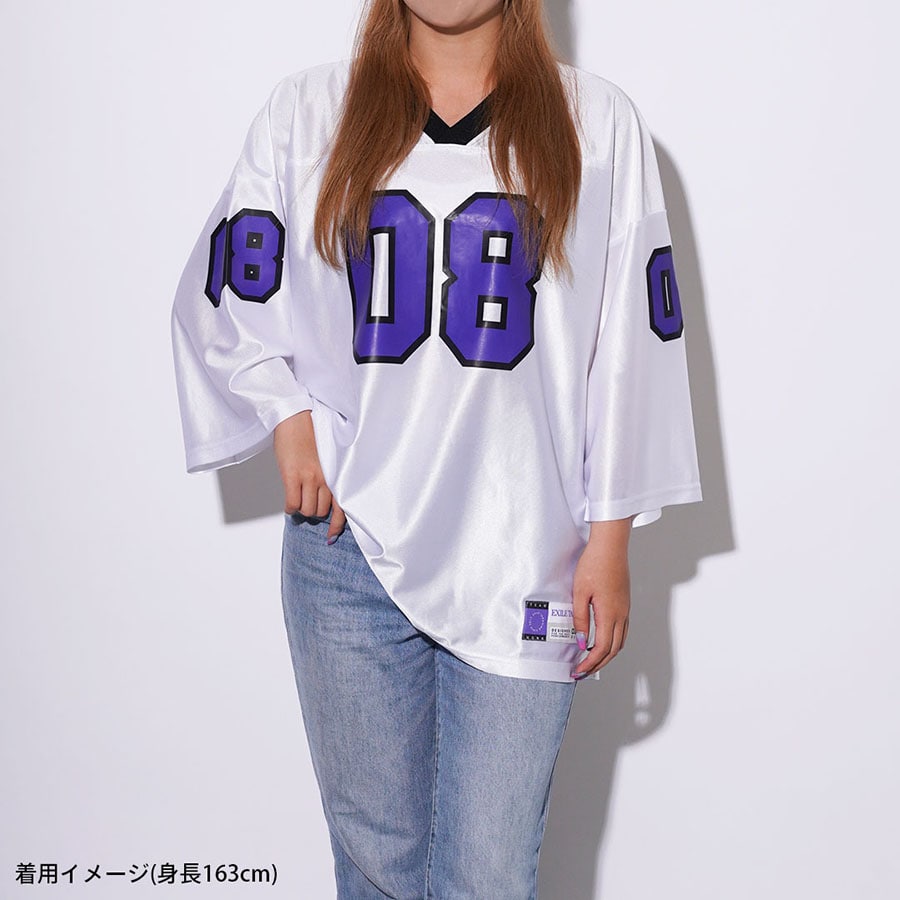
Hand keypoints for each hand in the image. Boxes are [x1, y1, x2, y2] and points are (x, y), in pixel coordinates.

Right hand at [273, 411, 345, 542]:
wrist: (295, 419)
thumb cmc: (309, 436)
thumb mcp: (324, 461)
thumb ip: (325, 479)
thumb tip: (319, 500)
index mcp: (335, 474)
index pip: (341, 507)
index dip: (336, 525)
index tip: (331, 537)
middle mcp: (325, 478)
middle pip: (320, 511)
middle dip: (312, 511)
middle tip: (305, 502)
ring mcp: (309, 478)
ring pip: (306, 510)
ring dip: (300, 509)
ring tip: (296, 499)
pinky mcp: (292, 476)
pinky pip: (292, 503)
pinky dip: (289, 507)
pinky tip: (288, 502)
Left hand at [570, 518, 632, 678]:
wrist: (610, 546)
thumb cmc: (594, 565)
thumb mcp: (579, 592)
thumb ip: (580, 619)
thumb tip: (582, 642)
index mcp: (609, 614)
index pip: (601, 649)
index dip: (590, 664)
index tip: (577, 671)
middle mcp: (621, 615)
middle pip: (613, 650)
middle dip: (597, 664)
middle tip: (581, 672)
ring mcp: (625, 610)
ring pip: (619, 642)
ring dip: (606, 655)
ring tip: (590, 661)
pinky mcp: (624, 604)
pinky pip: (622, 631)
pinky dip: (612, 643)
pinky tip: (601, 641)